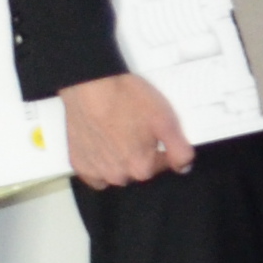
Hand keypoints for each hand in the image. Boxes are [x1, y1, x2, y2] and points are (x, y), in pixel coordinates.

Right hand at [60, 73, 194, 186]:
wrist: (90, 86)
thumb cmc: (128, 99)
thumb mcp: (166, 121)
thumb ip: (180, 151)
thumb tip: (184, 168)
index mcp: (142, 168)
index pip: (162, 165)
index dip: (161, 147)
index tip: (153, 131)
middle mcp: (119, 176)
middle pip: (138, 170)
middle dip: (140, 155)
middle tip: (134, 130)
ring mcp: (96, 172)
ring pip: (117, 173)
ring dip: (120, 162)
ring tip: (117, 136)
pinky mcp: (78, 164)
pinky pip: (94, 176)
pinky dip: (99, 166)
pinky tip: (101, 148)